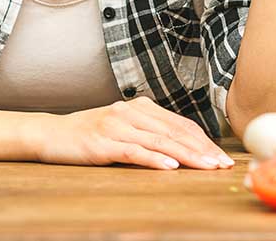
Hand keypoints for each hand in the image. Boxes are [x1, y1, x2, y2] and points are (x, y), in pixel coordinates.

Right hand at [35, 97, 234, 169]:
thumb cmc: (90, 134)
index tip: (221, 156)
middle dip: (202, 149)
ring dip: (186, 155)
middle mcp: (131, 112)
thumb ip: (149, 132)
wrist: (52, 133)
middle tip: (222, 164)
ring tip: (205, 167)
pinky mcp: (104, 143)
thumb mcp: (123, 127)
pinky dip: (155, 160)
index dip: (203, 140)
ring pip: (159, 141)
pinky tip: (171, 167)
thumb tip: (183, 148)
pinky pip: (134, 151)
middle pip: (174, 131)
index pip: (180, 124)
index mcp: (140, 107)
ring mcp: (117, 126)